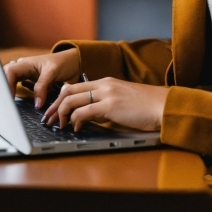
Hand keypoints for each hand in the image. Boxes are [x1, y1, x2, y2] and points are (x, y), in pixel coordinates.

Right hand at [3, 48, 79, 108]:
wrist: (73, 62)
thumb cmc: (64, 63)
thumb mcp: (53, 72)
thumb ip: (43, 86)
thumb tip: (36, 104)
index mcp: (27, 63)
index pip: (10, 72)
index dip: (6, 84)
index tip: (9, 98)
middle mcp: (23, 67)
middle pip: (5, 75)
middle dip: (3, 87)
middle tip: (6, 102)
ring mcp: (25, 74)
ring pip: (9, 79)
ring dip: (7, 89)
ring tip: (8, 102)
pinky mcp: (28, 80)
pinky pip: (16, 84)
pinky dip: (13, 91)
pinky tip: (13, 99)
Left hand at [42, 77, 168, 132]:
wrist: (163, 105)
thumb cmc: (146, 106)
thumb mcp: (121, 99)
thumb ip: (104, 104)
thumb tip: (89, 115)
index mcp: (105, 82)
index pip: (73, 86)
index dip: (59, 99)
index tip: (52, 110)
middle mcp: (103, 84)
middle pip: (67, 91)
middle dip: (53, 106)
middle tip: (47, 119)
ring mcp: (106, 94)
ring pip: (71, 100)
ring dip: (61, 115)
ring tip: (59, 126)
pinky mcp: (110, 106)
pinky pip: (83, 112)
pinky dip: (75, 121)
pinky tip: (76, 128)